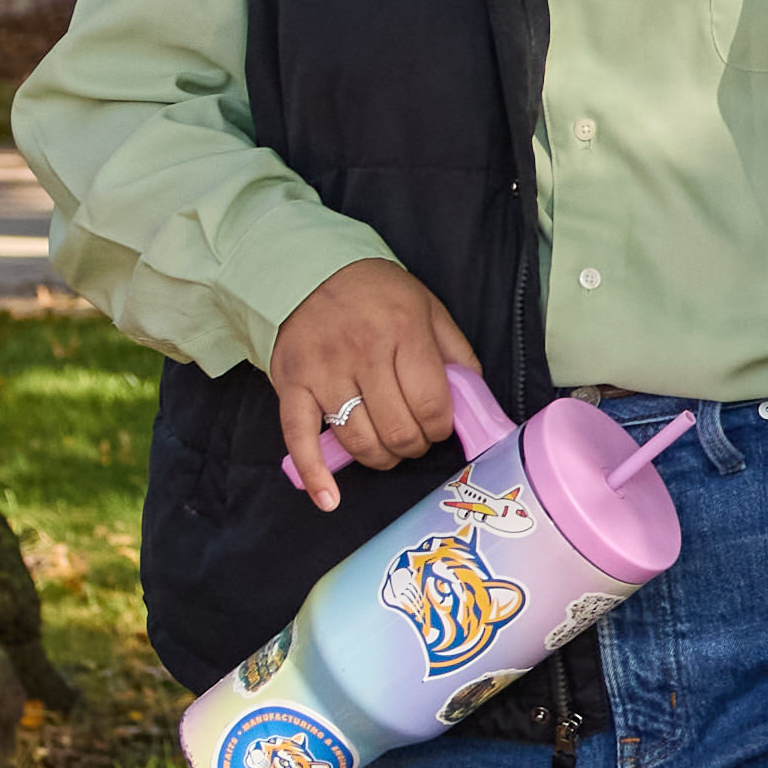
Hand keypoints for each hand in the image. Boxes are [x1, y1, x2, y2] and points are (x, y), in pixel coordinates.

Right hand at [259, 260, 485, 507]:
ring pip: (358, 440)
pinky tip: (329, 499)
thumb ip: (455, 353)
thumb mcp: (428, 308)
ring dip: (379, 458)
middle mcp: (364, 352)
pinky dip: (315, 474)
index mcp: (404, 332)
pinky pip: (300, 438)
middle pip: (398, 429)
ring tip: (387, 450)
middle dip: (413, 446)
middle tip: (413, 438)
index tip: (439, 427)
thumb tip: (476, 401)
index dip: (440, 428)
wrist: (310, 268)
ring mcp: (324, 371)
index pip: (432, 404)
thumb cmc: (376, 293)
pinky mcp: (291, 384)